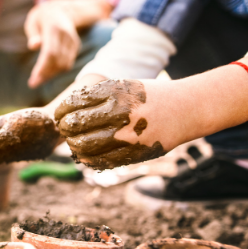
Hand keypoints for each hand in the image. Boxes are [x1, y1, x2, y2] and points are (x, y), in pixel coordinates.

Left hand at [25, 0, 80, 88]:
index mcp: (54, 28)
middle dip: (45, 74)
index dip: (42, 67)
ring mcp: (73, 40)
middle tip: (33, 83)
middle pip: (58, 60)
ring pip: (64, 64)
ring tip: (38, 79)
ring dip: (51, 74)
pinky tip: (47, 73)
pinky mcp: (76, 46)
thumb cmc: (41, 19)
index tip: (33, 79)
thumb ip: (33, 34)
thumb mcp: (32, 22)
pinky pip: (68, 63)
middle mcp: (66, 35)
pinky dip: (58, 70)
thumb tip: (33, 46)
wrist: (60, 10)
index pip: (50, 52)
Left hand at [54, 79, 189, 169]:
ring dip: (74, 145)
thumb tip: (63, 114)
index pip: (73, 104)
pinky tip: (86, 154)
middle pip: (75, 126)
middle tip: (65, 129)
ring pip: (84, 146)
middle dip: (65, 129)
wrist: (186, 109)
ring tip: (75, 141)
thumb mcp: (123, 86)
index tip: (61, 115)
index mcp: (115, 92)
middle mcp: (120, 114)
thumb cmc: (149, 96)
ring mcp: (127, 136)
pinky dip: (88, 159)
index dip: (61, 112)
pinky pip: (100, 162)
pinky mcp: (134, 154)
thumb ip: (96, 97)